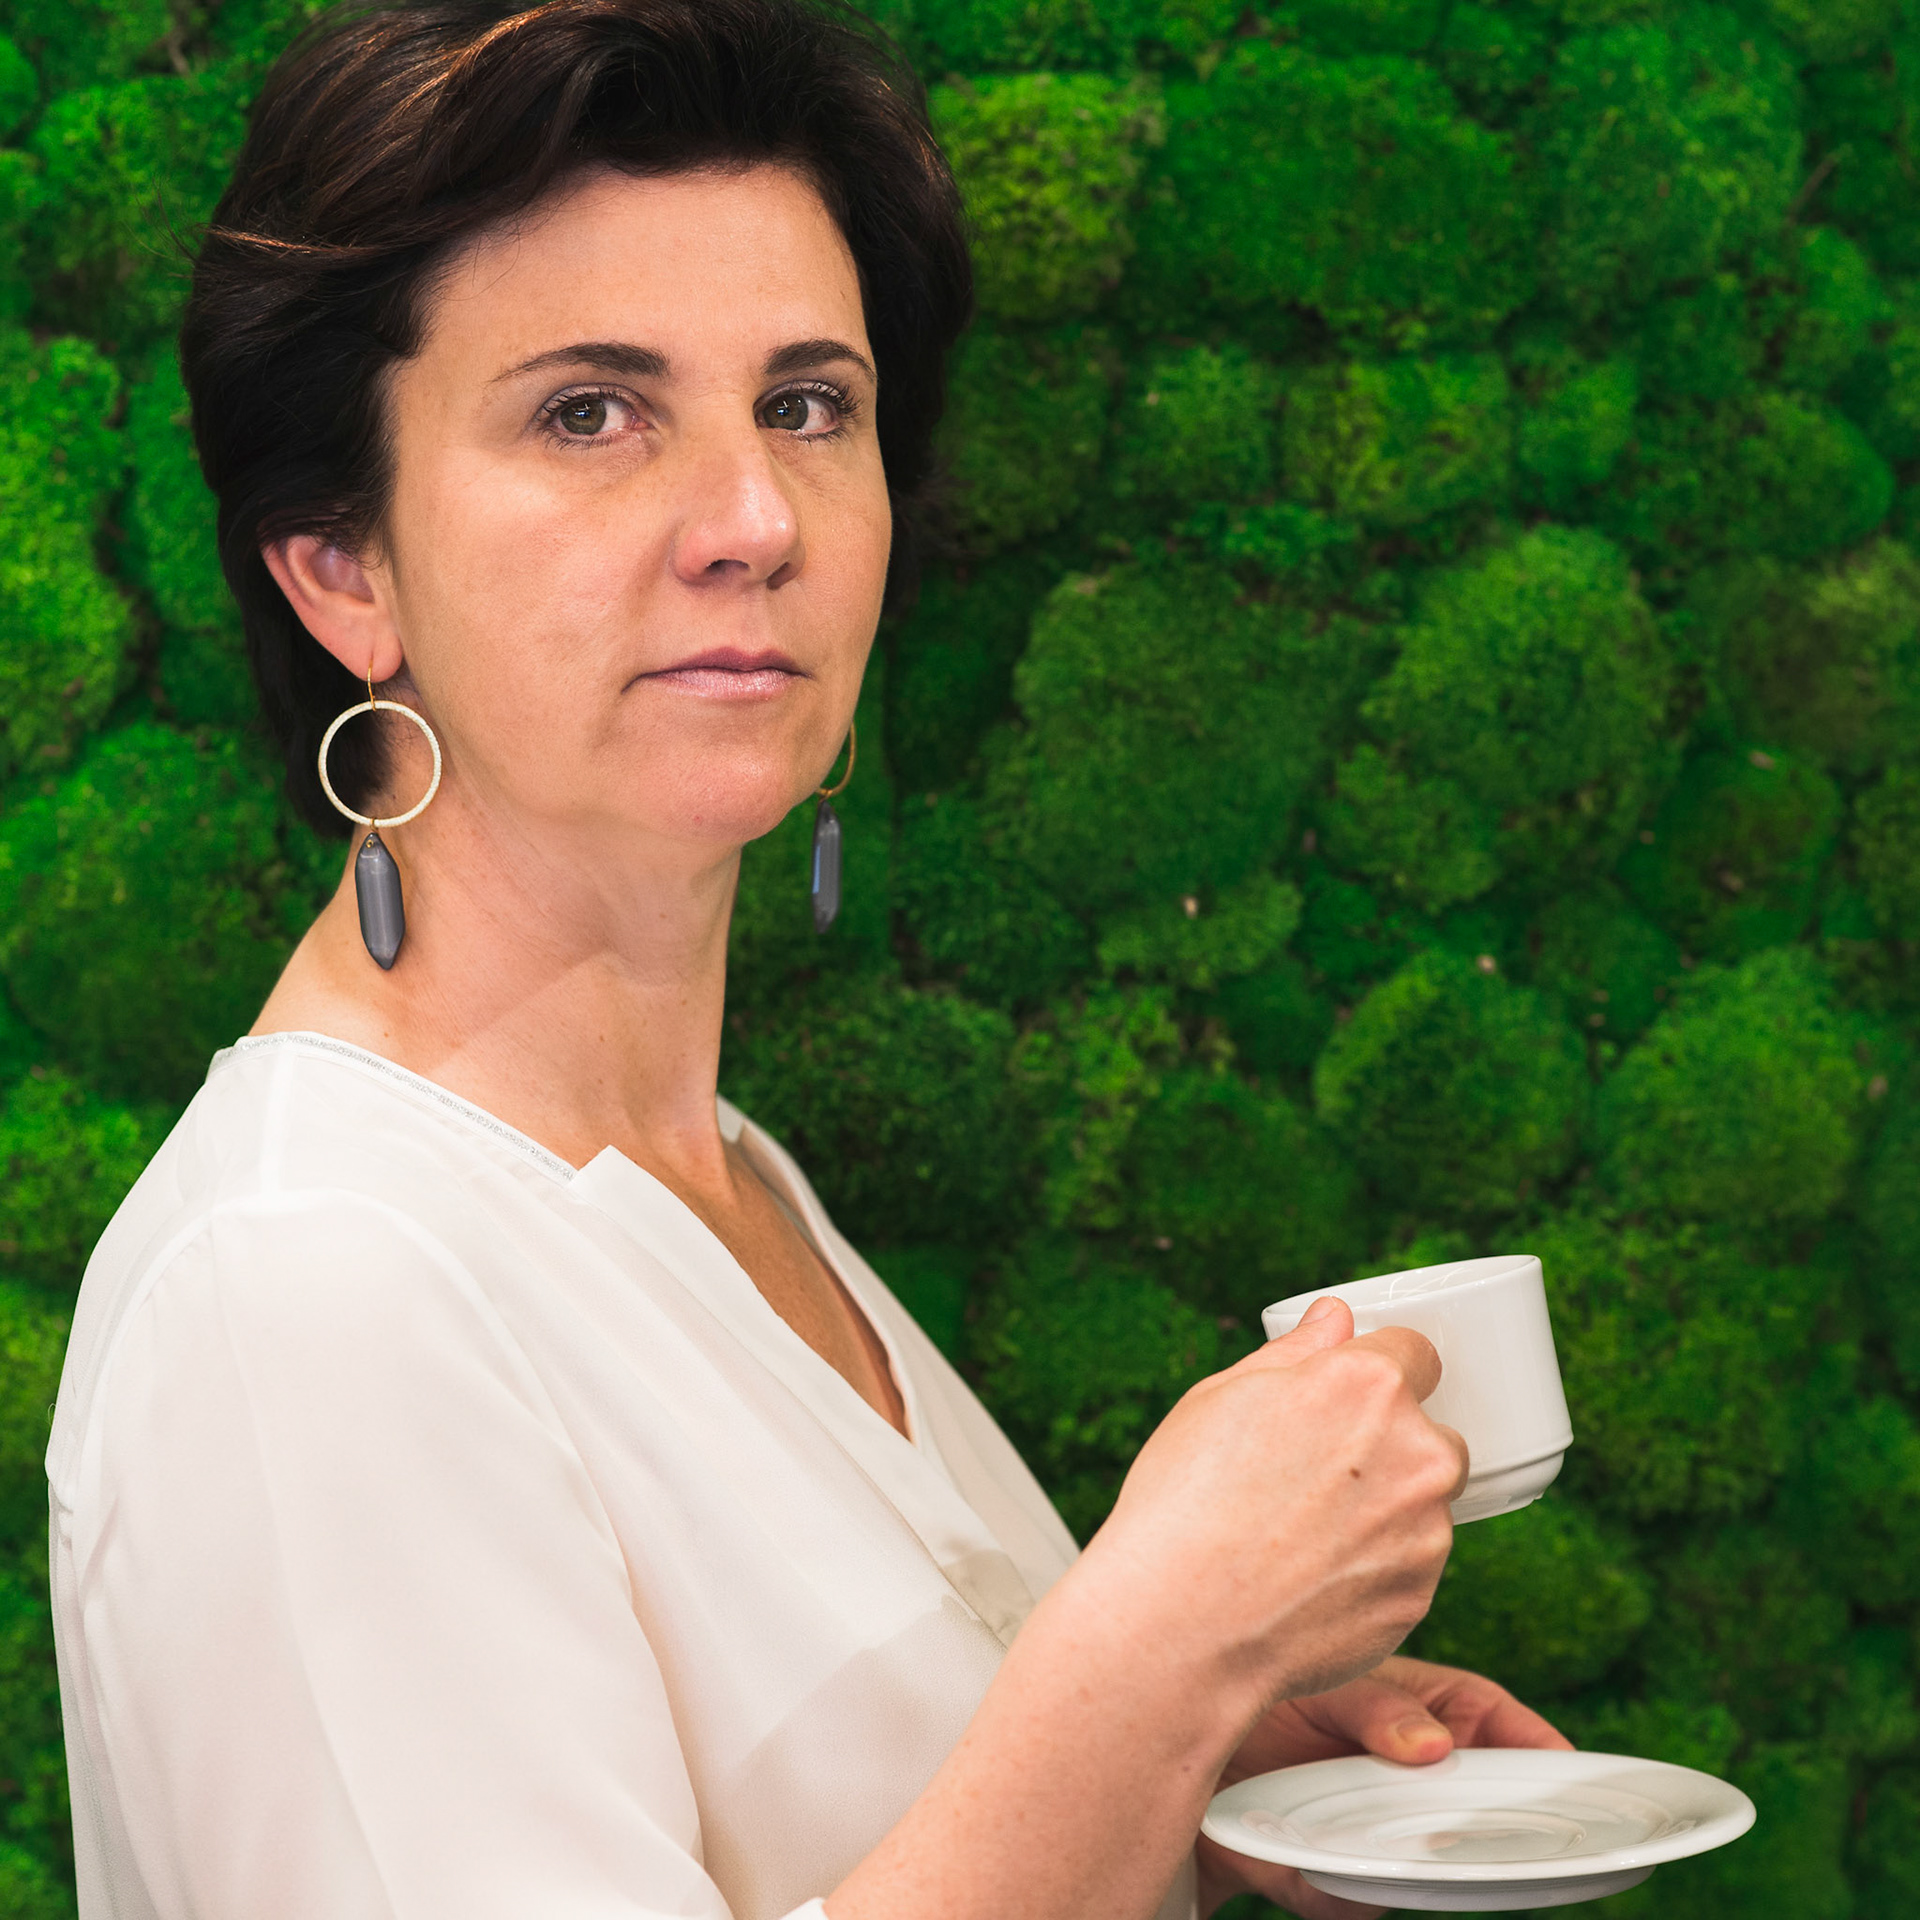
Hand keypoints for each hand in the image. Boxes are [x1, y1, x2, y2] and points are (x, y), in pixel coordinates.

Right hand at [1083, 1296, 1468, 1715]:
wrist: (1183, 1624)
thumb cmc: (1185, 1502)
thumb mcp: (1220, 1399)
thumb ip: (1294, 1353)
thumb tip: (1334, 1318)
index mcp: (1366, 1385)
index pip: (1417, 1353)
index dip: (1381, 1373)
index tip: (1351, 1400)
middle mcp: (1415, 1451)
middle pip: (1431, 1434)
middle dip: (1390, 1448)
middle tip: (1316, 1477)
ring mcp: (1426, 1529)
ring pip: (1423, 1505)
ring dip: (1385, 1511)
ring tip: (1302, 1537)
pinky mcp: (1420, 1595)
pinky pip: (1410, 1567)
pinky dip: (1375, 1569)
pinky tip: (1311, 1579)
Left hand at [1196, 1655, 1574, 1918]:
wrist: (1164, 1738)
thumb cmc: (1256, 1691)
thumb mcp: (1319, 1678)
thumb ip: (1377, 1704)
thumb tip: (1435, 1745)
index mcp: (1414, 1707)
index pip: (1492, 1720)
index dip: (1538, 1746)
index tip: (1579, 1772)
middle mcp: (1398, 1776)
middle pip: (1469, 1809)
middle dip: (1489, 1829)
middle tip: (1502, 1841)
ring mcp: (1362, 1829)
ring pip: (1415, 1870)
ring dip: (1400, 1868)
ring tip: (1366, 1848)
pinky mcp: (1316, 1874)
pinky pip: (1345, 1901)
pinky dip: (1324, 1891)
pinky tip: (1295, 1868)